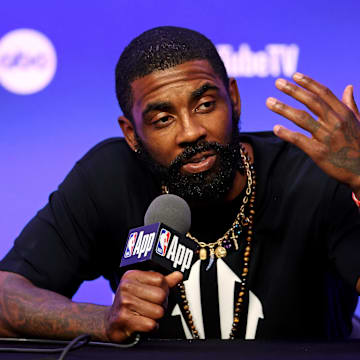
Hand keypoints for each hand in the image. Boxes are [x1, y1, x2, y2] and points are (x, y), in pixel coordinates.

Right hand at [105, 270, 182, 341]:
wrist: (111, 321)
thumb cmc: (130, 303)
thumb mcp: (144, 288)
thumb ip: (163, 281)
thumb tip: (178, 275)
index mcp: (132, 276)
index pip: (160, 279)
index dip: (164, 289)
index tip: (157, 294)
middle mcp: (126, 286)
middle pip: (161, 295)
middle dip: (162, 304)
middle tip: (152, 307)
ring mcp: (124, 302)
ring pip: (158, 311)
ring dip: (156, 317)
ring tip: (146, 315)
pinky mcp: (124, 319)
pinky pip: (150, 324)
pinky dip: (151, 327)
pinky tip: (142, 323)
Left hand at [266, 73, 359, 195]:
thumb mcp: (359, 122)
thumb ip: (351, 105)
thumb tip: (348, 87)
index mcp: (344, 114)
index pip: (324, 93)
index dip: (308, 83)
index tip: (295, 75)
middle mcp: (335, 122)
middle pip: (311, 102)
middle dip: (293, 91)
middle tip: (277, 83)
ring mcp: (327, 137)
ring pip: (302, 118)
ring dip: (283, 108)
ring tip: (269, 102)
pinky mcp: (319, 152)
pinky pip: (299, 140)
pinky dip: (286, 133)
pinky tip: (275, 128)